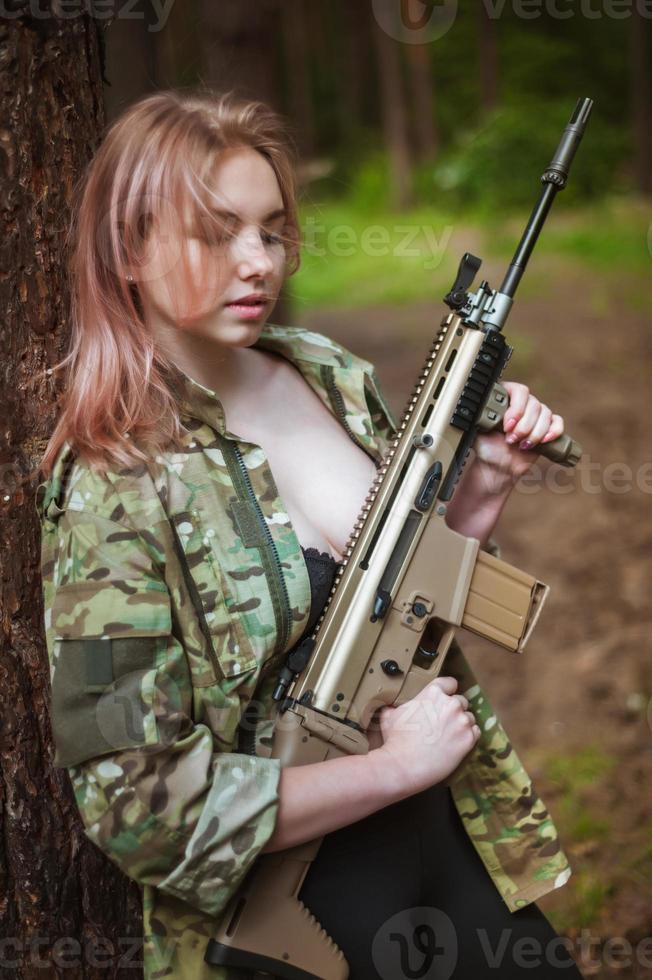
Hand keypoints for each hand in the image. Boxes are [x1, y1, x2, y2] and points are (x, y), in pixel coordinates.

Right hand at [372, 676, 479, 797]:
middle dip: (453, 710)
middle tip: (443, 723)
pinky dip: (468, 737)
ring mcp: (462, 721)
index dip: (447, 691)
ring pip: (469, 718)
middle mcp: (451, 704)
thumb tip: (391, 707)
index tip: (444, 698)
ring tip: (449, 736)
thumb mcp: (390, 715)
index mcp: (433, 693)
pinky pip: (475, 732)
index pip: (450, 683)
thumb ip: (396, 706)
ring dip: (461, 724)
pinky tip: (456, 743)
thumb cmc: (395, 740)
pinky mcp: (469, 739)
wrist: (403, 765)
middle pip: (461, 701)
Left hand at [473, 381, 564, 481]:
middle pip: (534, 404)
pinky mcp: (547, 427)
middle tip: (511, 439)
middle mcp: (521, 404)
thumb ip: (484, 415)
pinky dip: (554, 431)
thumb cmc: (487, 448)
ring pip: (545, 413)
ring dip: (534, 432)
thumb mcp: (479, 429)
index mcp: (504, 398)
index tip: (507, 426)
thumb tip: (486, 406)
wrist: (497, 467)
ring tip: (521, 445)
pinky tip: (543, 441)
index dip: (516, 408)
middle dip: (523, 426)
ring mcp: (535, 415)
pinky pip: (557, 422)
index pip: (518, 391)